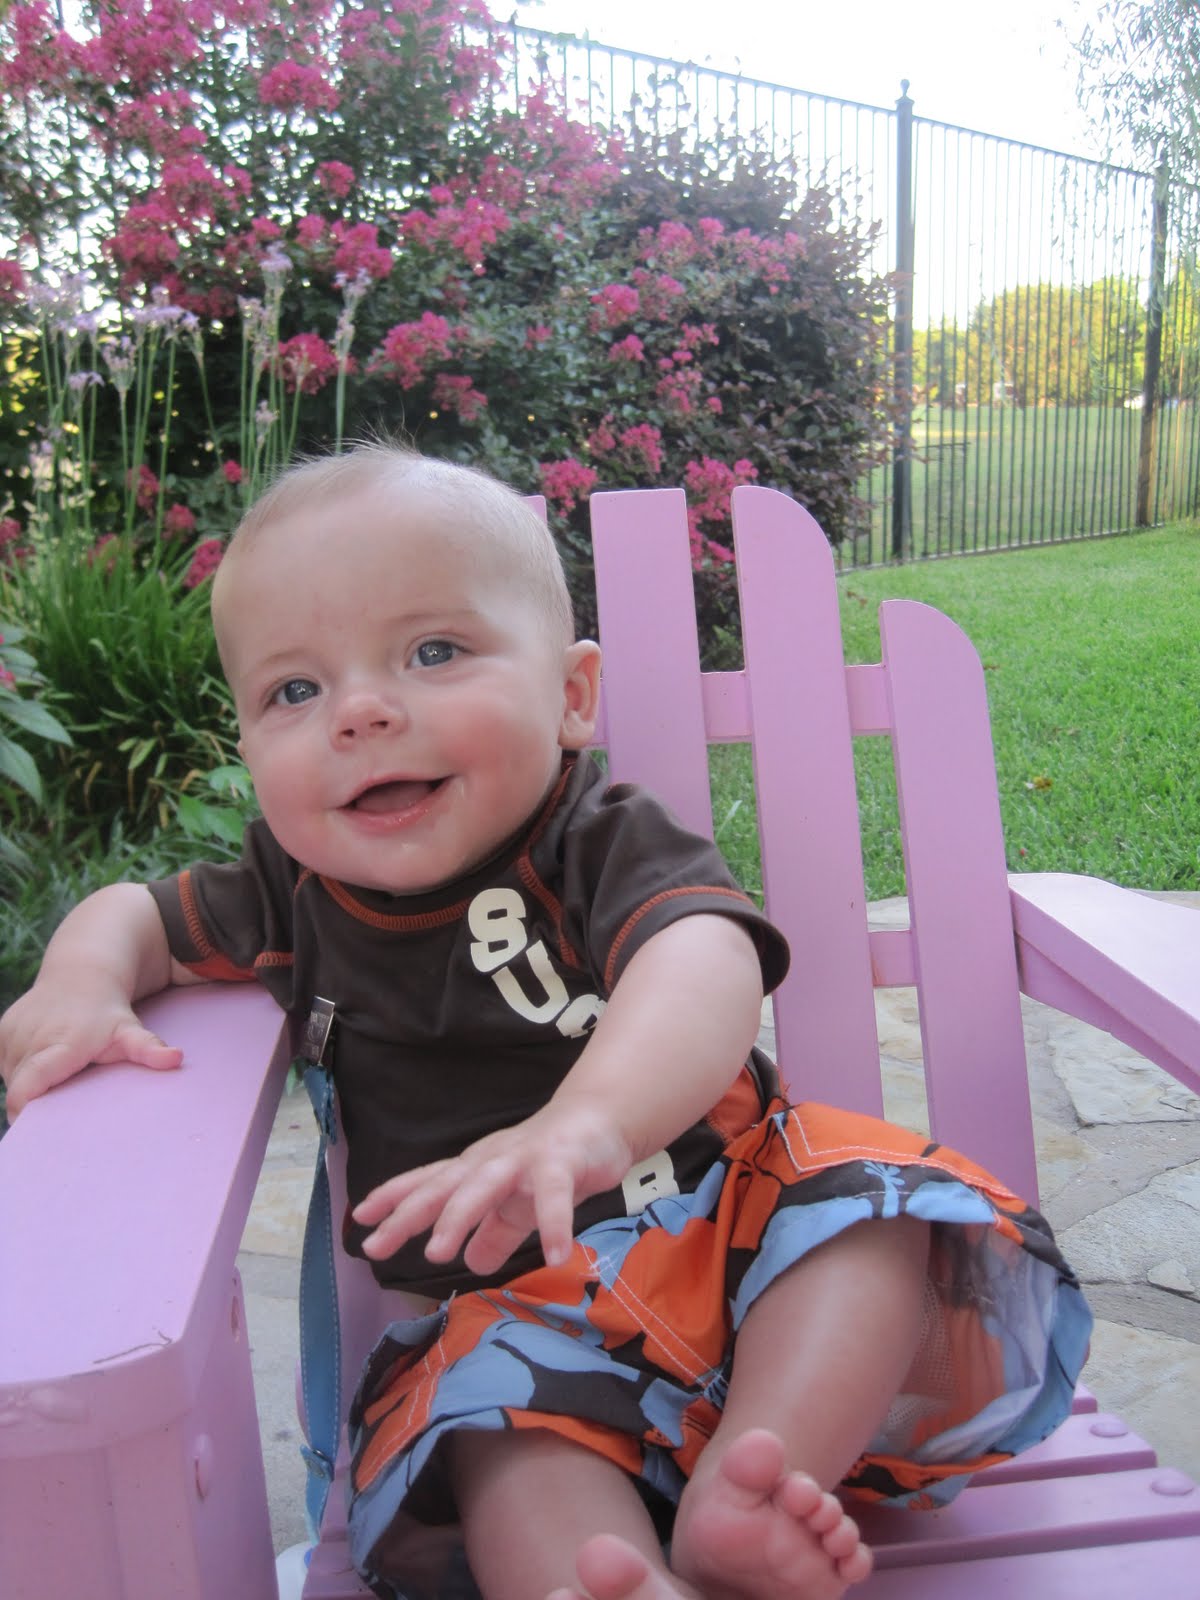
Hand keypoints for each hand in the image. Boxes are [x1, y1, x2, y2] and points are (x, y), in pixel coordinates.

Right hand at [0, 979, 181, 1117]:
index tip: (35, 1129)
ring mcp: (12, 1034)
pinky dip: (17, 1070)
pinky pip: (4, 1064)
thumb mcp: (130, 1030)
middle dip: (34, 1104)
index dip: (24, 1112)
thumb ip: (149, 1048)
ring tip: (57, 1073)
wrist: (83, 973)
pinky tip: (41, 1059)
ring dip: (27, 1085)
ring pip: (10, 1078)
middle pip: (20, 1089)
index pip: (28, 1087)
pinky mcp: (1, 1031)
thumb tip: (176, 1059)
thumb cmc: (108, 1012)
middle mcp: (31, 1039)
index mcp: (61, 1046)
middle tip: (59, 1108)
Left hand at [352, 1096, 632, 1277]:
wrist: (601, 1121)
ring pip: (484, 1185)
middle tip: (377, 1247)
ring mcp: (524, 1159)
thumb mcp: (518, 1205)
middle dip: (408, 1215)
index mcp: (475, 1170)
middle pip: (443, 1186)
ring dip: (459, 1216)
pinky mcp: (562, 1161)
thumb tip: (472, 1263)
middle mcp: (490, 1161)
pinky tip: (556, 1256)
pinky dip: (554, 1224)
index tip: (359, 1222)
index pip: (427, 1183)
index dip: (393, 1199)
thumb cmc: (552, 1162)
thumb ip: (495, 1233)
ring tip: (438, 1255)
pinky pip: (556, 1196)